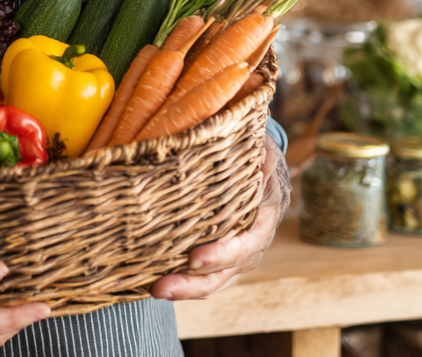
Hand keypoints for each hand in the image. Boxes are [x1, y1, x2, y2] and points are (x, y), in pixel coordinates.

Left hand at [150, 135, 289, 301]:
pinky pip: (208, 276)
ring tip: (155, 290)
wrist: (266, 164)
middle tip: (163, 286)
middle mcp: (256, 239)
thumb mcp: (257, 141)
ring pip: (216, 279)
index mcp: (266, 211)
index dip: (224, 252)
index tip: (195, 258)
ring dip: (186, 289)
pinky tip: (157, 284)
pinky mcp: (225, 256)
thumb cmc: (255, 149)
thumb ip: (250, 141)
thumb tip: (244, 132)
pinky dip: (186, 283)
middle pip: (228, 269)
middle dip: (196, 281)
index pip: (249, 241)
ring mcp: (241, 252)